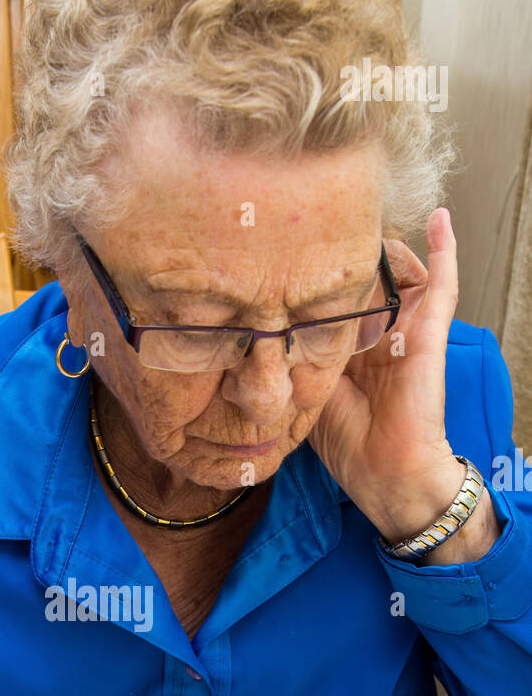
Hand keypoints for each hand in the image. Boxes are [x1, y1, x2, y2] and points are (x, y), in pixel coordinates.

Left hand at [307, 207, 468, 544]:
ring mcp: (406, 332)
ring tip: (364, 230)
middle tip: (315, 237)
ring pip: (401, 273)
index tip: (287, 252)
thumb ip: (290, 364)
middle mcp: (380, 334)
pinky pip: (442, 286)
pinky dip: (444, 251)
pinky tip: (440, 220)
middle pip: (368, 279)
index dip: (316, 276)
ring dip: (386, 250)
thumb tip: (251, 342)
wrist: (387, 475)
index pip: (337, 297)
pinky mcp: (428, 337)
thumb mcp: (305, 395)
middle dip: (347, 258)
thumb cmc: (349, 446)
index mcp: (351, 348)